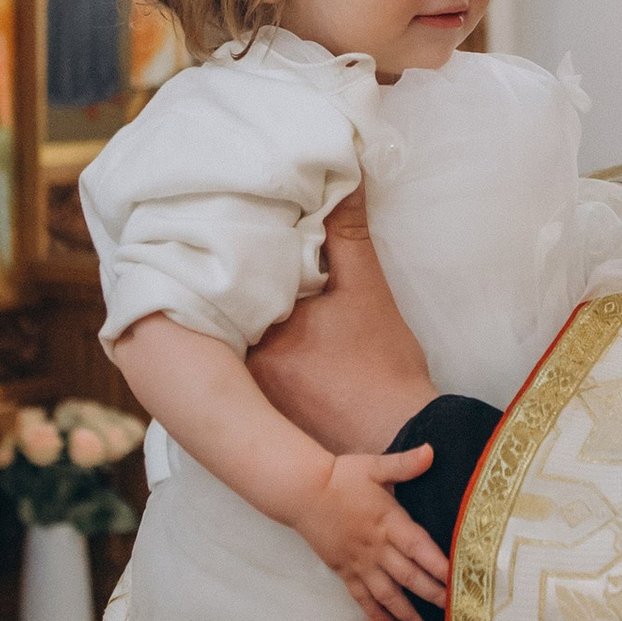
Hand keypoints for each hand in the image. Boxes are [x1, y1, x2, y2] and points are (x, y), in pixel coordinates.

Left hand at [247, 190, 432, 455]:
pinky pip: (240, 374)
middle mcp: (236, 369)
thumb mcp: (368, 291)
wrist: (400, 441)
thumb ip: (348, 233)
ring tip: (249, 289)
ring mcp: (245, 398)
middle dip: (231, 287)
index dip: (233, 254)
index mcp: (254, 334)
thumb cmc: (383, 369)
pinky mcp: (259, 417)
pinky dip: (248, 353)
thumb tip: (345, 179)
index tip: (238, 227)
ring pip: (230, 342)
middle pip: (221, 313)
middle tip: (236, 251)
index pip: (228, 279)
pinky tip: (269, 338)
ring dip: (238, 319)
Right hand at [295, 443, 450, 620]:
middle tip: (459, 612)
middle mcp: (377, 548)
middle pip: (411, 577)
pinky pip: (363, 599)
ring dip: (409, 614)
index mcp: (389, 522)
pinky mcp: (345, 571)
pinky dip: (378, 615)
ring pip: (388, 595)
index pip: (420, 548)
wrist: (302, 492)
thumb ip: (404, 464)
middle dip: (435, 596)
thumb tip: (431, 451)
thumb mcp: (374, 467)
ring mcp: (360, 563)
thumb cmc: (341, 476)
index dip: (440, 566)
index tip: (461, 581)